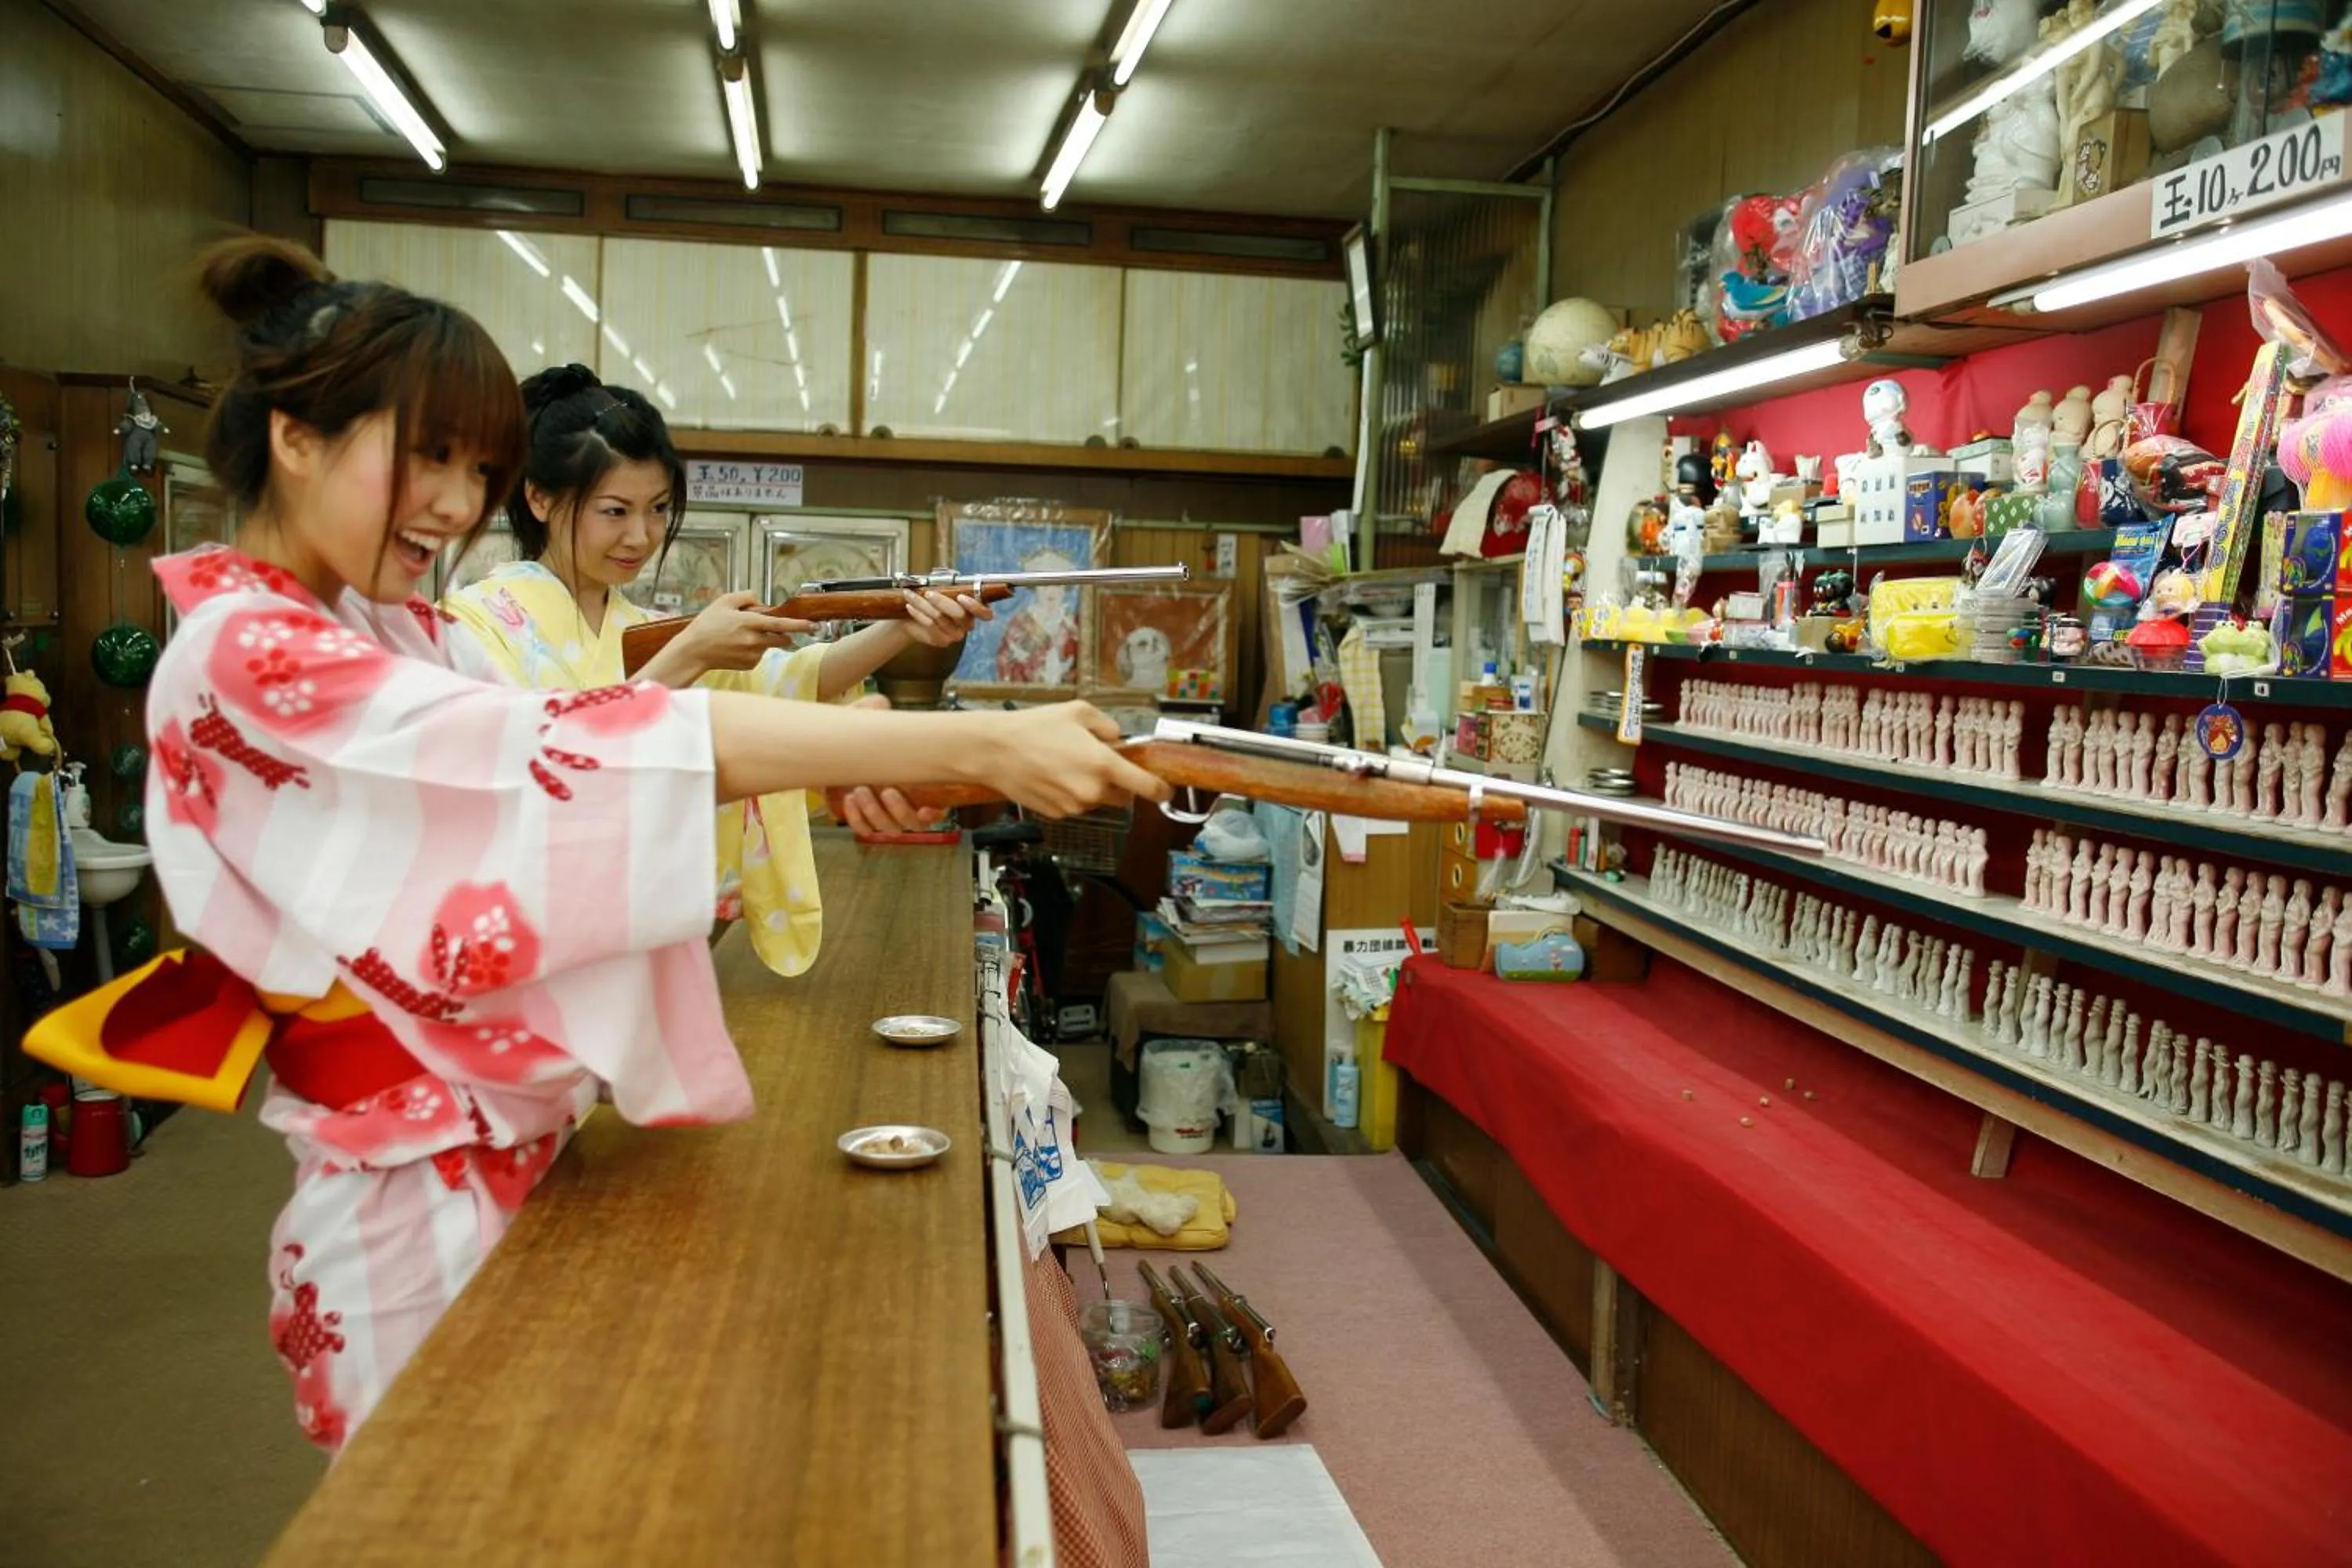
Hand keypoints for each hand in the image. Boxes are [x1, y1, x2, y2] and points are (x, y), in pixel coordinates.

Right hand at [678, 592, 816, 674]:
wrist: (693, 651)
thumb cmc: (707, 625)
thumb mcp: (724, 601)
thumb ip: (746, 596)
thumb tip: (760, 601)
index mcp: (750, 623)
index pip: (782, 624)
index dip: (800, 625)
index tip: (815, 626)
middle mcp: (754, 641)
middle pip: (782, 638)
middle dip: (783, 633)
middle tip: (767, 628)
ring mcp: (753, 655)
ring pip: (769, 646)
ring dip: (762, 640)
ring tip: (738, 637)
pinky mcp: (749, 665)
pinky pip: (759, 655)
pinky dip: (753, 650)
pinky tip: (736, 647)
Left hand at [838, 695, 950, 832]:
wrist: (824, 746)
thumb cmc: (853, 734)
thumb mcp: (864, 719)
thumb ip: (875, 710)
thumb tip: (881, 705)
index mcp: (914, 781)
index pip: (934, 808)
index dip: (933, 814)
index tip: (925, 809)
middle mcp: (901, 801)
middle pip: (910, 822)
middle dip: (899, 809)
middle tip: (885, 790)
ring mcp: (881, 812)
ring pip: (888, 827)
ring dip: (875, 812)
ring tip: (859, 791)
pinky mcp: (860, 818)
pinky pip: (864, 830)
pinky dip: (857, 819)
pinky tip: (849, 800)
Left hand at [900, 588, 990, 647]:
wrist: (913, 617)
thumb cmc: (931, 599)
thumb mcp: (942, 587)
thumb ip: (949, 582)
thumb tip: (950, 578)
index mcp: (973, 609)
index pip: (985, 613)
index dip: (976, 606)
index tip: (961, 597)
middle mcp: (967, 624)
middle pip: (960, 615)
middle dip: (942, 601)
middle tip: (928, 593)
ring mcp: (956, 634)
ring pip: (941, 618)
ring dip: (923, 603)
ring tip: (910, 594)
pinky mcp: (942, 641)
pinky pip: (931, 625)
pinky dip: (918, 613)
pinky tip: (910, 606)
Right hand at [981, 702, 1170, 817]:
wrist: (994, 751)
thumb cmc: (1035, 727)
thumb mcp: (1078, 712)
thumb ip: (1107, 726)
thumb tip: (1117, 740)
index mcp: (1104, 765)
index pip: (1146, 787)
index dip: (1160, 789)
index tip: (1166, 789)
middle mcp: (1092, 791)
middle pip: (1123, 797)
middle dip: (1119, 783)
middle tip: (1099, 763)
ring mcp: (1074, 807)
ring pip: (1097, 801)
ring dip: (1092, 788)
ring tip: (1066, 765)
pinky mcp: (1056, 815)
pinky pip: (1075, 806)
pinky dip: (1071, 795)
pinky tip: (1052, 776)